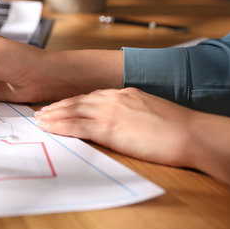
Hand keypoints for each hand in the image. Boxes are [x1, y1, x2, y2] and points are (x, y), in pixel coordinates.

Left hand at [34, 88, 229, 188]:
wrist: (190, 134)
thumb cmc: (176, 128)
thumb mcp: (149, 112)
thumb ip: (130, 113)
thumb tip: (121, 122)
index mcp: (124, 94)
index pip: (90, 97)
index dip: (72, 102)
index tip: (59, 106)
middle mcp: (113, 98)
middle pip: (77, 101)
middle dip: (57, 107)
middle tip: (41, 113)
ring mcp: (109, 111)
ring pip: (72, 111)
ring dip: (53, 116)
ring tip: (39, 120)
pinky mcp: (108, 127)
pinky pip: (77, 125)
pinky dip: (60, 126)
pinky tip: (49, 128)